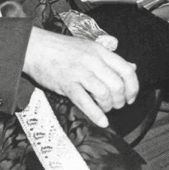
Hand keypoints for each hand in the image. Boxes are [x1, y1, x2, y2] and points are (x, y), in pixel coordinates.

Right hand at [23, 27, 138, 127]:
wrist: (35, 47)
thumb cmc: (62, 49)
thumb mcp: (91, 48)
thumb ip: (111, 59)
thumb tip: (132, 67)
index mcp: (101, 52)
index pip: (126, 70)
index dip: (133, 87)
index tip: (131, 97)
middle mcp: (93, 61)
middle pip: (117, 85)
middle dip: (121, 100)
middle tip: (117, 105)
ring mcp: (79, 72)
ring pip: (104, 94)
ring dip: (109, 106)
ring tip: (106, 109)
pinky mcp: (66, 84)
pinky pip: (85, 102)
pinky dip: (96, 114)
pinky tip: (102, 121)